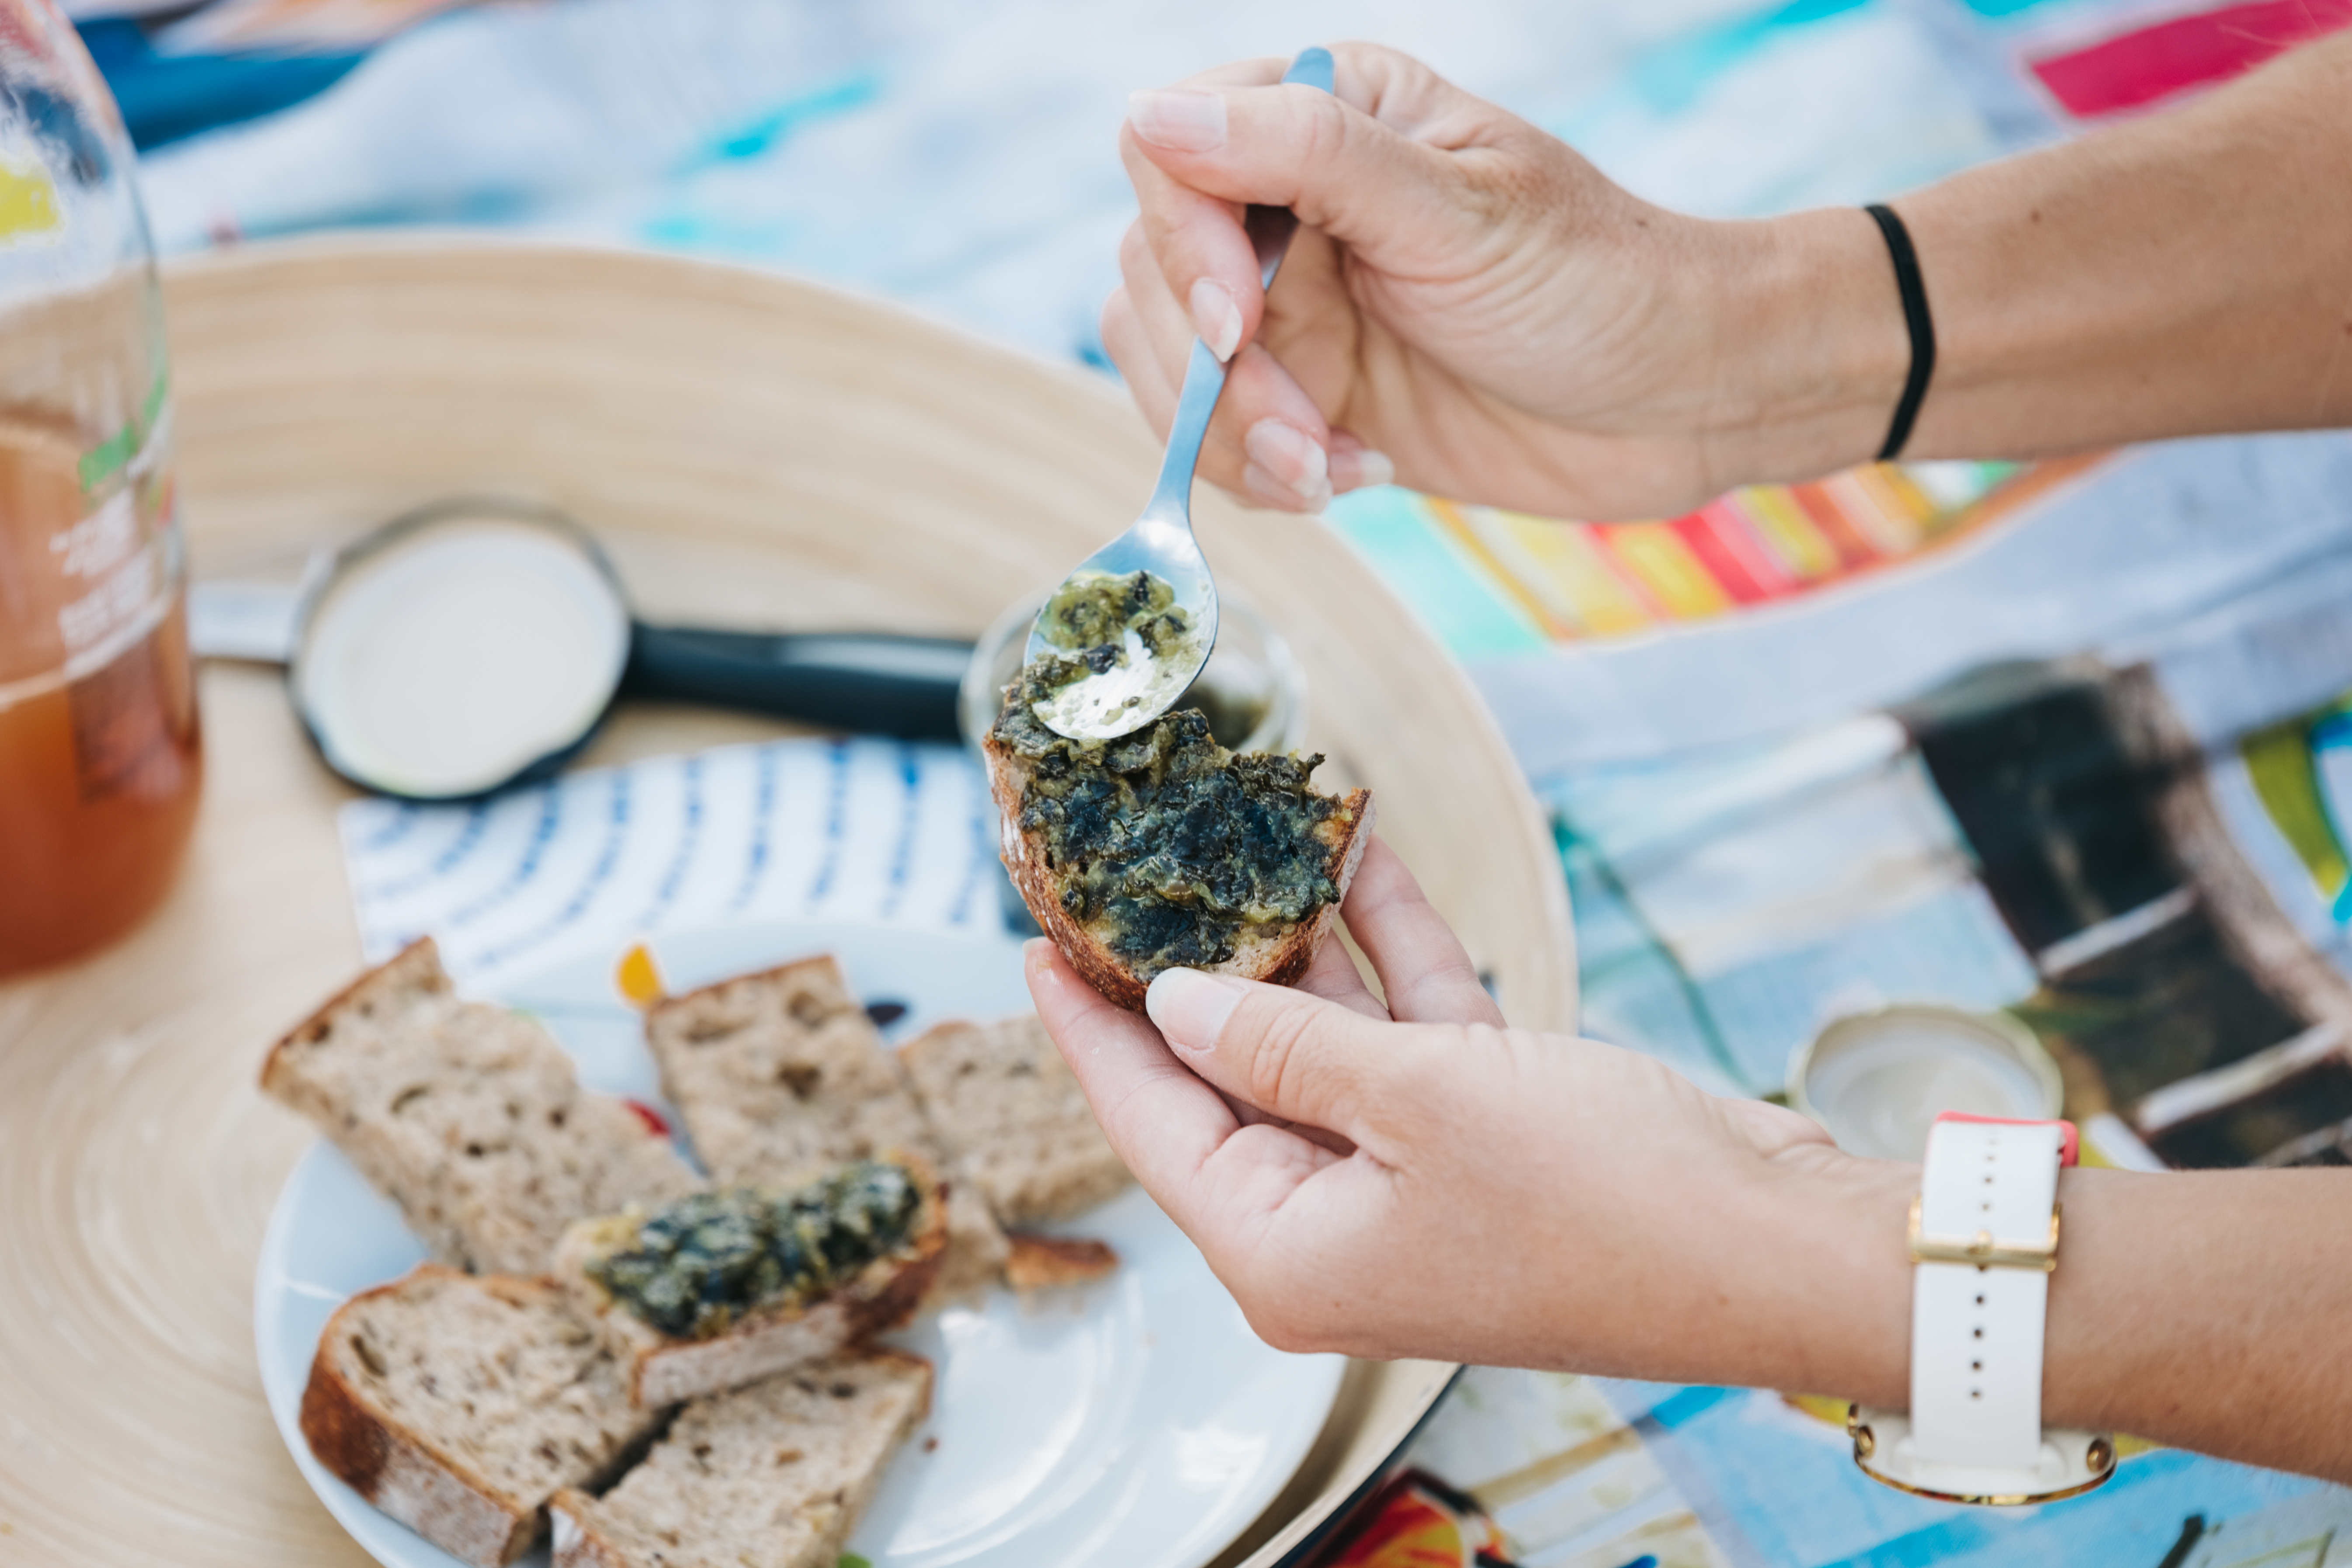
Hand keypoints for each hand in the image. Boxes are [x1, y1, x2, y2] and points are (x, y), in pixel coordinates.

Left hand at [1026, 837, 1912, 1391]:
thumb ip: (1284, 1044)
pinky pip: (1405, 1024)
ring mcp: (1409, 1171)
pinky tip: (1352, 849)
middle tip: (1128, 868)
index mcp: (1286, 1252)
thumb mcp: (1414, 1101)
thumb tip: (1178, 1004)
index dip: (1087, 1030)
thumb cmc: (1599, 1198)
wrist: (1773, 1239)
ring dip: (1297, 934)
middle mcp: (1335, 1219)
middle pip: (1226, 1074)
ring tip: (1234, 830)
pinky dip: (1387, 945)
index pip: (1149, 1122)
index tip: (1033, 945)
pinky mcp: (1481, 1127)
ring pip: (1321, 1035)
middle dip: (1192, 964)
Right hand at [1106, 44, 1901, 520]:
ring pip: (1167, 368)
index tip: (1237, 331)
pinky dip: (1262, 475)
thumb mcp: (1454, 211)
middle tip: (1310, 436)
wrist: (1680, 401)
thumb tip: (1150, 113)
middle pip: (1152, 276)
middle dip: (1213, 378)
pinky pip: (1214, 435)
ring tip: (1332, 472)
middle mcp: (1290, 200)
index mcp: (1325, 113)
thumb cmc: (1596, 284)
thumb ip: (1304, 156)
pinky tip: (1350, 478)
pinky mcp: (1306, 390)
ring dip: (1233, 440)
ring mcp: (1290, 301)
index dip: (1184, 252)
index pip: (1168, 159)